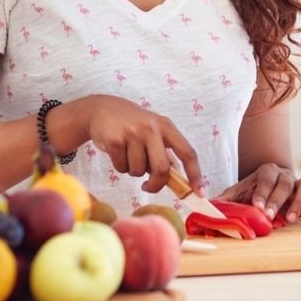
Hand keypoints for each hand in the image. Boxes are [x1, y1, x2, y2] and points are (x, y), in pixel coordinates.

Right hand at [81, 95, 204, 196]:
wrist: (102, 109)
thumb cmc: (133, 124)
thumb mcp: (154, 131)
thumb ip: (165, 152)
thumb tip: (178, 179)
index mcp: (167, 126)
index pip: (187, 152)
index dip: (195, 174)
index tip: (199, 192)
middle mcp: (152, 128)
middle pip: (162, 168)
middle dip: (156, 184)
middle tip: (148, 187)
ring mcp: (133, 133)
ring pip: (139, 171)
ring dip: (134, 171)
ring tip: (128, 155)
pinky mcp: (115, 140)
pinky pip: (122, 168)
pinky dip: (120, 167)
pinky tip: (117, 152)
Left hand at [215, 163, 300, 225]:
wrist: (272, 185)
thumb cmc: (253, 192)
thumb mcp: (238, 193)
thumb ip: (225, 199)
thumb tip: (206, 206)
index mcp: (267, 172)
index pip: (266, 178)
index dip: (262, 192)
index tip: (257, 206)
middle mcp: (286, 175)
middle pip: (286, 182)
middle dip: (278, 199)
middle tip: (270, 216)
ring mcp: (300, 183)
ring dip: (300, 201)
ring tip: (290, 219)